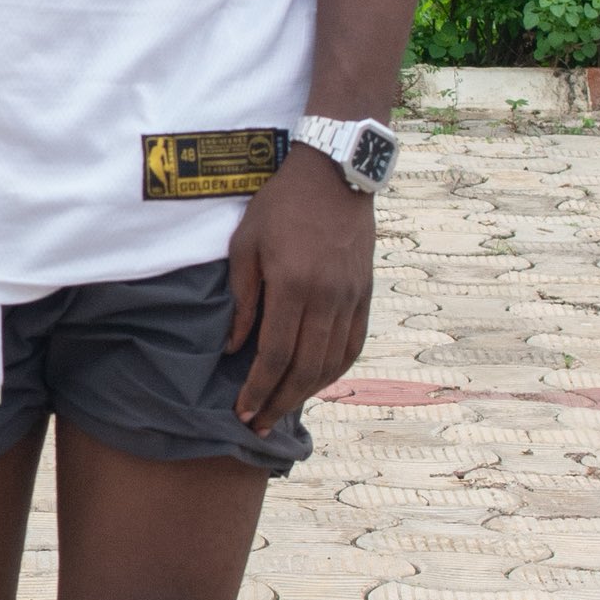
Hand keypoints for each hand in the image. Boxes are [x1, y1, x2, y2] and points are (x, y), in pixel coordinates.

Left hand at [226, 146, 374, 433]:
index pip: (276, 354)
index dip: (258, 388)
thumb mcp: (247, 244)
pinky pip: (353, 344)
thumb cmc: (281, 205)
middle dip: (279, 402)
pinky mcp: (365, 294)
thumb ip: (242, 299)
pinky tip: (316, 382)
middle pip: (306, 368)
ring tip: (282, 409)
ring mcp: (351, 297)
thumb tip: (234, 349)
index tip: (242, 411)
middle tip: (258, 424)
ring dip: (307, 393)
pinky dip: (335, 370)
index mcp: (294, 285)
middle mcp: (328, 297)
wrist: (335, 174)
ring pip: (333, 362)